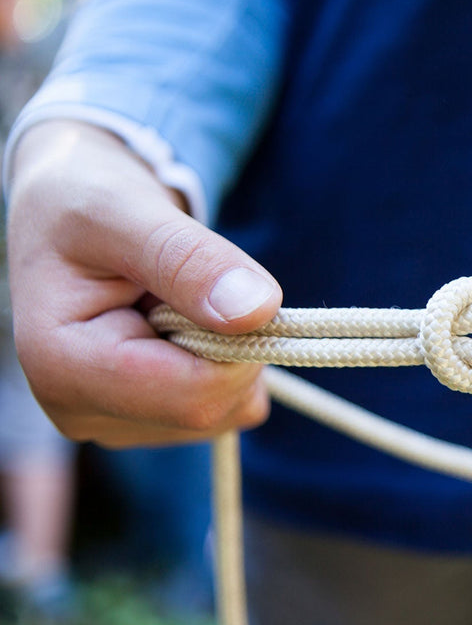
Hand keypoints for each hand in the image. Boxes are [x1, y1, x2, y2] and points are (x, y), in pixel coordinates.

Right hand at [6, 120, 281, 446]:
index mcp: (61, 368)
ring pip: (228, 411)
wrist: (68, 212)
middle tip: (195, 284)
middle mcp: (81, 411)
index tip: (233, 285)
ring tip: (175, 299)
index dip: (240, 346)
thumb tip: (257, 310)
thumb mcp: (128, 211)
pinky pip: (227, 405)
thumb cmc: (83, 201)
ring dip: (230, 349)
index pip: (194, 397)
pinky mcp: (147, 420)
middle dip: (234, 344)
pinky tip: (182, 323)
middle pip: (213, 409)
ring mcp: (116, 423)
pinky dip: (226, 361)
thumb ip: (190, 260)